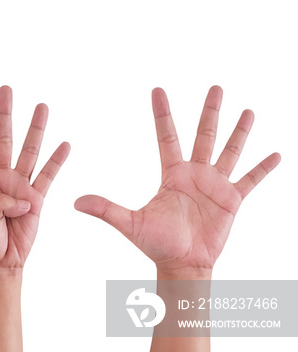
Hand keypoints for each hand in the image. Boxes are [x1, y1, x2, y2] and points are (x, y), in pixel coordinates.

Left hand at [0, 86, 69, 271]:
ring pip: (28, 151)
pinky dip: (56, 161)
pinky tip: (64, 144)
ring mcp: (18, 186)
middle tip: (5, 89)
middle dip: (3, 114)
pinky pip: (47, 176)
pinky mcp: (36, 199)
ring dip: (35, 129)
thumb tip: (22, 198)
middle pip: (1, 139)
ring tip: (41, 106)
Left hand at [75, 86, 280, 276]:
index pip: (167, 136)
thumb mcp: (129, 223)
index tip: (157, 89)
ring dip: (239, 132)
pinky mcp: (232, 200)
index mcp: (172, 174)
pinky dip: (263, 168)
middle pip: (204, 135)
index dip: (162, 113)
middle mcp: (195, 174)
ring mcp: (215, 185)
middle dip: (210, 111)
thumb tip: (75, 201)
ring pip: (229, 151)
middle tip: (216, 87)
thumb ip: (106, 209)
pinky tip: (276, 153)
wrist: (182, 264)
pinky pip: (251, 180)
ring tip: (248, 111)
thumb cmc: (156, 244)